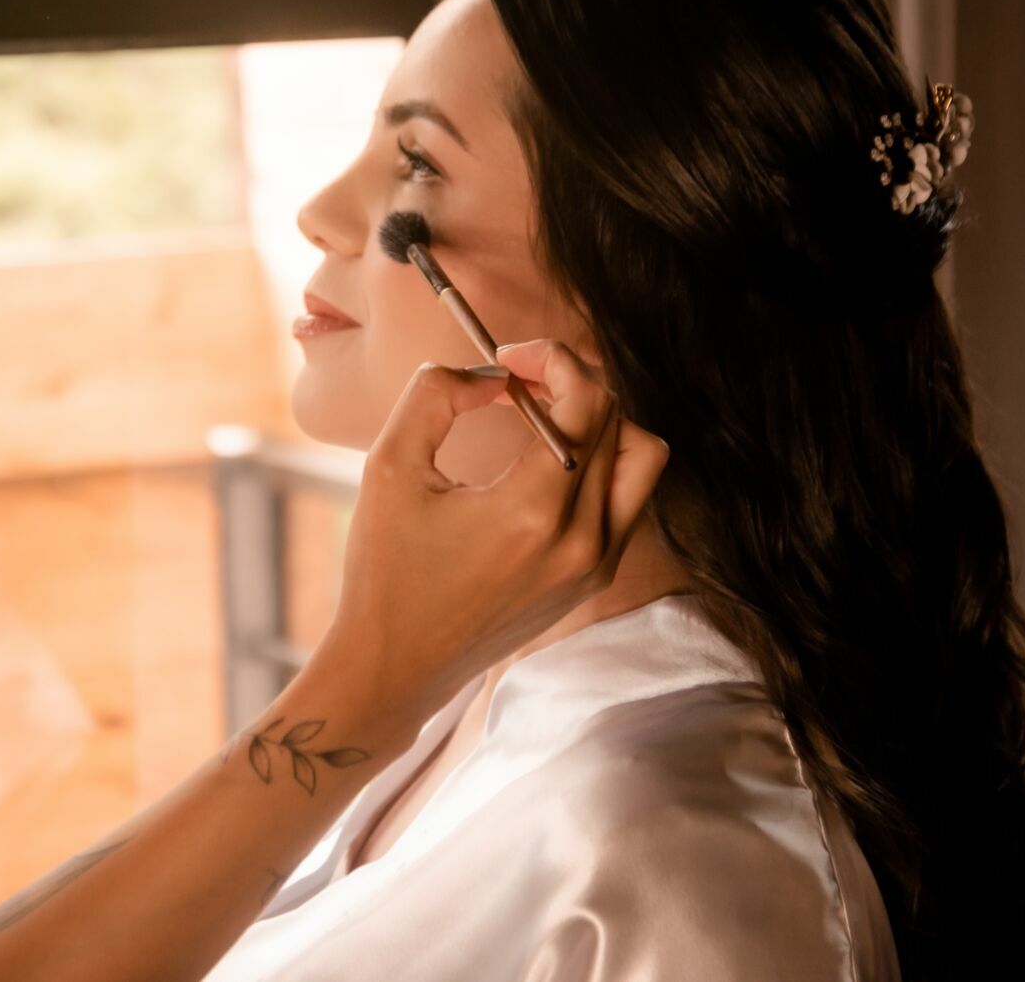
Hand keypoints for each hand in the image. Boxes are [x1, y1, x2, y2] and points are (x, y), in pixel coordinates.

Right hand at [319, 338, 669, 717]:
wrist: (395, 666)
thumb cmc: (384, 570)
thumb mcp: (389, 467)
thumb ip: (435, 395)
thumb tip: (489, 373)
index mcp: (533, 512)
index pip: (588, 401)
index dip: (553, 358)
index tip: (508, 358)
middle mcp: (581, 541)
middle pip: (618, 421)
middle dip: (569, 382)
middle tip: (516, 380)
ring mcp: (595, 566)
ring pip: (640, 461)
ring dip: (598, 423)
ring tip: (541, 416)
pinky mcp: (594, 581)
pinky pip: (627, 500)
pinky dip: (599, 465)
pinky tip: (543, 461)